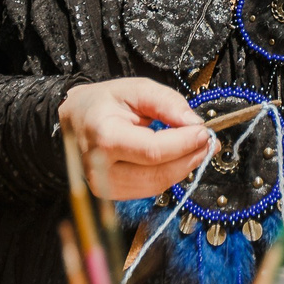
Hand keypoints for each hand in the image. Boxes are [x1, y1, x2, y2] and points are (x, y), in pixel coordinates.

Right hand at [60, 78, 213, 201]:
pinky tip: (177, 160)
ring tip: (197, 149)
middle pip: (158, 173)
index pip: (153, 150)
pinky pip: (149, 189)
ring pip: (157, 186)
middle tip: (209, 142)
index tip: (204, 131)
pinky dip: (168, 175)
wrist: (74, 120)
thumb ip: (166, 101)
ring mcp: (104, 185)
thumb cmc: (104, 103)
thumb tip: (193, 122)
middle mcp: (100, 168)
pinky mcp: (110, 194)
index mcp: (105, 136)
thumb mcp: (135, 88)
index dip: (184, 143)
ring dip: (184, 168)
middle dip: (190, 158)